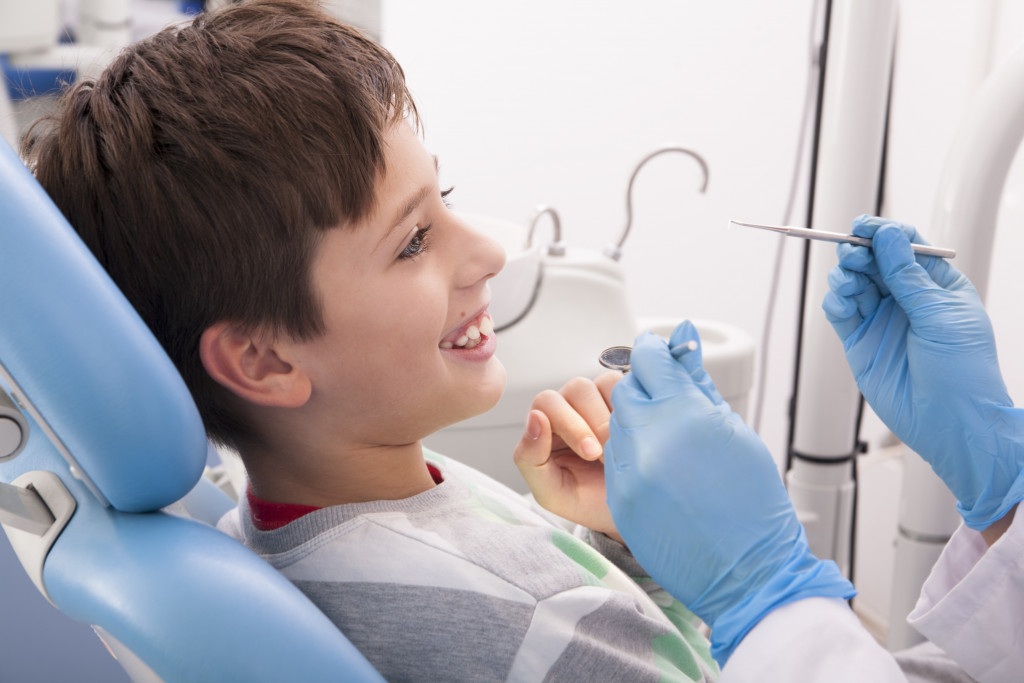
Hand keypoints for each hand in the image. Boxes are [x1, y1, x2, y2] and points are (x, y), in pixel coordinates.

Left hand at [514, 372, 622, 541]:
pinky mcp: (630, 397)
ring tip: (623, 447)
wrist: (628, 511)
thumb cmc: (587, 501)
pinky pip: (629, 385)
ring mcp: (602, 397)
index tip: (591, 453)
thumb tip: (535, 418)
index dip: (569, 424)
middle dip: (594, 423)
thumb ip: (530, 458)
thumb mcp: (552, 492)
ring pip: (604, 382)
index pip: (547, 402)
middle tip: (607, 455)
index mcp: (547, 424)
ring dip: (615, 416)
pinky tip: (637, 434)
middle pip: (577, 388)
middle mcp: (572, 404)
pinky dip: (634, 408)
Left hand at [604, 321, 852, 664]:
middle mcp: (649, 438)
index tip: (660, 353)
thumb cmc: (751, 501)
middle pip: (626, 389)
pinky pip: (617, 457)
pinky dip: (633, 454)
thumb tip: (683, 339)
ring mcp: (630, 468)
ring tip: (672, 445)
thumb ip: (699, 383)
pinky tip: (662, 469)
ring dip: (638, 423)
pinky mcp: (620, 495)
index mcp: (684, 414)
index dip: (657, 352)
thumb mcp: (733, 431)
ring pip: (618, 423)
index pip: (650, 360)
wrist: (744, 568)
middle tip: (670, 404)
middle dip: (645, 390)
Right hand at [822, 215, 1023, 529]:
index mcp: (937, 286)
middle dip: (859, 252)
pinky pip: (840, 313)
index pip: (906, 247)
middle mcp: (907, 300)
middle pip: (874, 261)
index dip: (884, 233)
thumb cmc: (964, 373)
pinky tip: (841, 301)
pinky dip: (835, 302)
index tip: (864, 226)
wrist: (952, 424)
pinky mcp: (860, 342)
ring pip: (854, 284)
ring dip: (845, 276)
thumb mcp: (940, 315)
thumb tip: (889, 235)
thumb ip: (908, 276)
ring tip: (848, 282)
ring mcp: (882, 321)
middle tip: (852, 253)